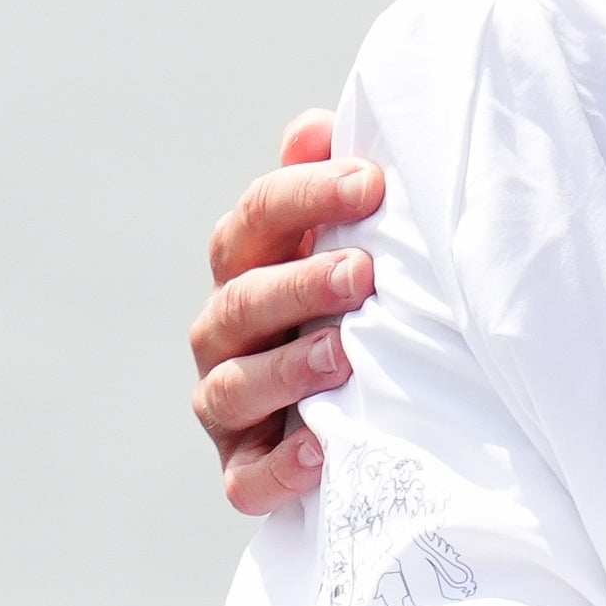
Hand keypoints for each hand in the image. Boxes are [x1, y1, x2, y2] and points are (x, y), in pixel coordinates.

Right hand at [191, 111, 386, 512]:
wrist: (377, 412)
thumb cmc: (367, 303)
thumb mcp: (359, 241)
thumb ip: (336, 187)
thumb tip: (316, 126)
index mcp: (251, 266)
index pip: (258, 219)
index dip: (306, 195)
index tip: (372, 183)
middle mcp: (228, 334)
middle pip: (240, 300)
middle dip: (299, 284)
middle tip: (363, 273)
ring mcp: (231, 406)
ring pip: (232, 387)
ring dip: (287, 369)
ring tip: (344, 355)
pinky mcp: (246, 471)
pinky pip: (246, 478)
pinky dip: (279, 467)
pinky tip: (322, 446)